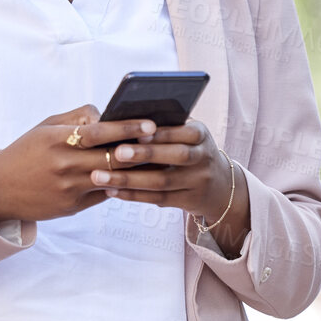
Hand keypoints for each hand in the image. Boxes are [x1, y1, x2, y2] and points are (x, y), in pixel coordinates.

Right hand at [0, 105, 156, 224]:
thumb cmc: (27, 151)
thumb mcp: (45, 127)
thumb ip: (76, 117)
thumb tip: (106, 114)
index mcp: (57, 140)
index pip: (99, 132)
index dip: (127, 127)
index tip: (150, 123)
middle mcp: (64, 165)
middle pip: (113, 158)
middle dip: (141, 150)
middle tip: (165, 143)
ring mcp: (69, 189)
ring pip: (113, 179)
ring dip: (137, 171)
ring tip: (160, 161)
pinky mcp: (72, 207)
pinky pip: (104, 195)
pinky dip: (121, 186)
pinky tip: (140, 179)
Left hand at [91, 118, 250, 254]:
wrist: (219, 185)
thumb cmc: (190, 150)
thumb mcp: (187, 135)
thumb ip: (166, 126)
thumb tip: (126, 120)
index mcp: (201, 135)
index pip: (184, 131)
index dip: (162, 133)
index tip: (137, 132)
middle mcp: (203, 158)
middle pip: (176, 156)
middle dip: (146, 154)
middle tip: (117, 152)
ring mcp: (197, 182)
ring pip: (162, 182)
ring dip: (129, 179)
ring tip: (100, 176)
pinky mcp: (187, 201)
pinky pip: (158, 199)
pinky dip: (133, 195)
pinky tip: (111, 190)